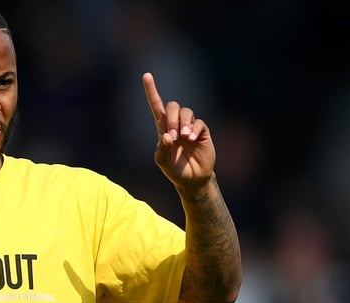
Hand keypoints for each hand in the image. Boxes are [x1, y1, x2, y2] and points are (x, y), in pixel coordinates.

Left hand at [142, 72, 215, 189]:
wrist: (192, 180)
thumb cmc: (174, 169)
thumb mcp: (162, 162)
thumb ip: (162, 149)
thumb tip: (167, 136)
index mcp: (162, 128)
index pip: (156, 105)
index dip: (152, 91)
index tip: (146, 75)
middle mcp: (176, 124)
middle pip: (172, 106)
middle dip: (171, 117)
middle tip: (173, 135)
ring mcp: (190, 127)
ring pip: (186, 111)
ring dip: (183, 122)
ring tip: (183, 137)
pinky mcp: (202, 132)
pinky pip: (199, 122)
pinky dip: (194, 129)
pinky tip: (192, 139)